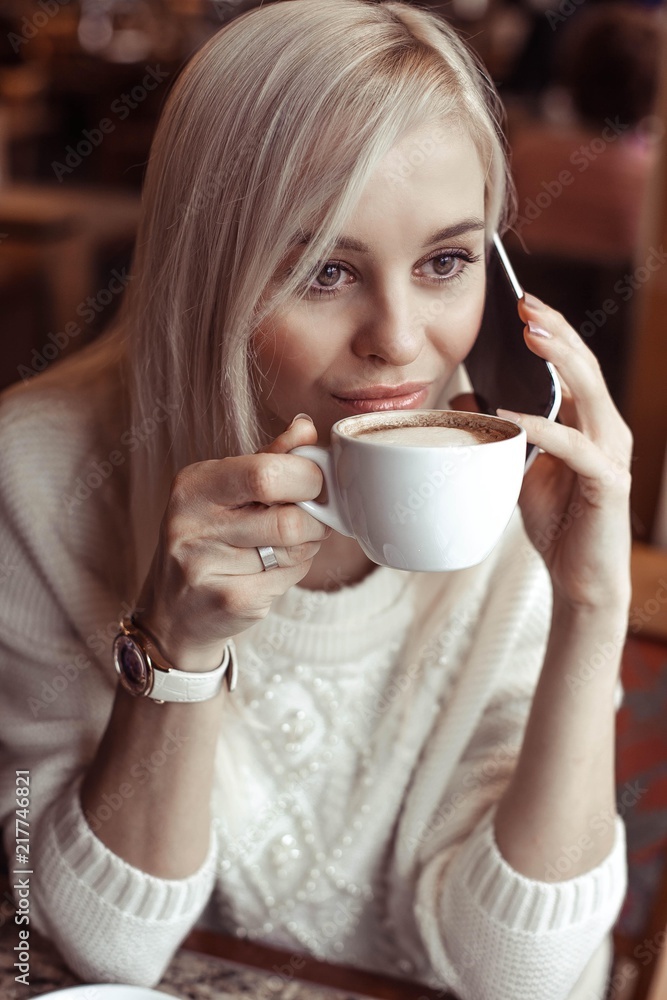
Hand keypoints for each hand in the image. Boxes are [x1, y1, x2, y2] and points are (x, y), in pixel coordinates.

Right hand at [134, 415, 328, 670]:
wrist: (171, 609)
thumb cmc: (208, 538)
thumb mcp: (227, 489)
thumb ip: (270, 457)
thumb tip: (306, 427)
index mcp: (194, 485)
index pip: (266, 473)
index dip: (308, 478)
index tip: (316, 483)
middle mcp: (192, 524)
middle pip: (288, 520)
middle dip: (315, 519)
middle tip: (313, 517)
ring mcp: (206, 567)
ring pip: (295, 550)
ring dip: (307, 545)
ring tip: (286, 543)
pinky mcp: (228, 601)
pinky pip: (288, 580)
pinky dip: (293, 573)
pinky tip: (269, 571)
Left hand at [498, 293, 632, 612]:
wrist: (580, 578)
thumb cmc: (556, 522)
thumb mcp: (517, 468)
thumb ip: (500, 433)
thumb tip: (464, 399)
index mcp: (588, 422)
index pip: (573, 364)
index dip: (551, 331)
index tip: (521, 304)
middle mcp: (607, 430)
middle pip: (585, 368)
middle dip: (555, 332)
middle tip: (525, 305)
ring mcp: (611, 455)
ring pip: (591, 395)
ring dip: (560, 362)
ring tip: (530, 337)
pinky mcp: (608, 483)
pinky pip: (575, 447)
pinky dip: (543, 428)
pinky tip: (513, 416)